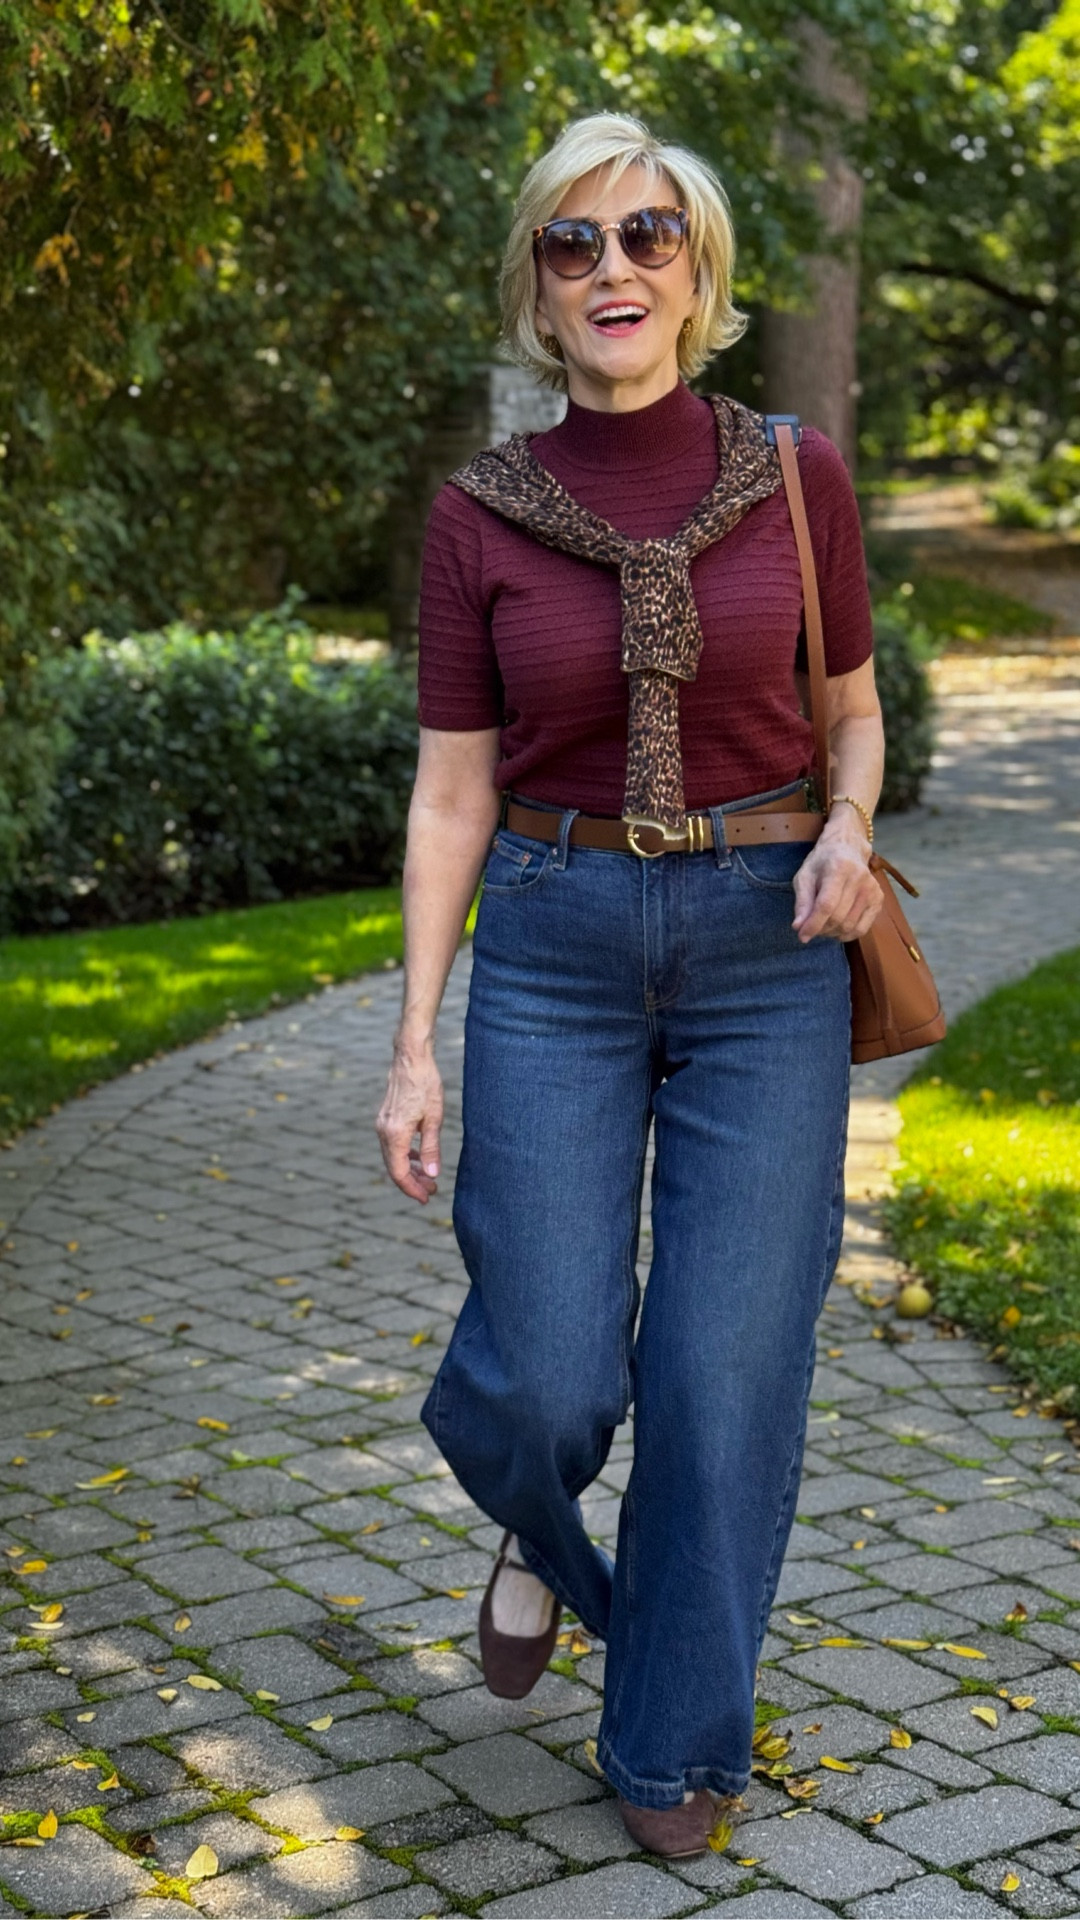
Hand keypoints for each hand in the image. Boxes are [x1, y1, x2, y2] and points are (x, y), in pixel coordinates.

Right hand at [376, 1037, 444, 1203]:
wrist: (411, 1058)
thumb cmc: (425, 1084)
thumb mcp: (434, 1118)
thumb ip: (431, 1148)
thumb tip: (431, 1174)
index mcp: (395, 1134)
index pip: (399, 1172)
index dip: (412, 1189)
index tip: (426, 1197)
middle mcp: (383, 1131)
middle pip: (394, 1167)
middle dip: (412, 1182)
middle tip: (432, 1190)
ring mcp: (382, 1124)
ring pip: (393, 1157)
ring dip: (409, 1169)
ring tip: (428, 1178)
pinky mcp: (385, 1118)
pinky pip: (393, 1144)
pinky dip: (405, 1155)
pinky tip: (419, 1158)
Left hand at [792, 823, 882, 944]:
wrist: (848, 848)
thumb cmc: (822, 862)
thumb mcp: (805, 876)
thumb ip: (802, 901)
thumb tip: (798, 927)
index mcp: (839, 868)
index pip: (827, 905)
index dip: (813, 924)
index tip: (802, 936)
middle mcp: (859, 878)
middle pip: (838, 917)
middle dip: (820, 929)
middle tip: (810, 928)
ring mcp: (872, 889)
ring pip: (850, 925)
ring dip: (832, 933)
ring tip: (822, 925)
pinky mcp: (878, 899)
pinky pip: (862, 928)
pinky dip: (847, 934)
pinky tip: (837, 929)